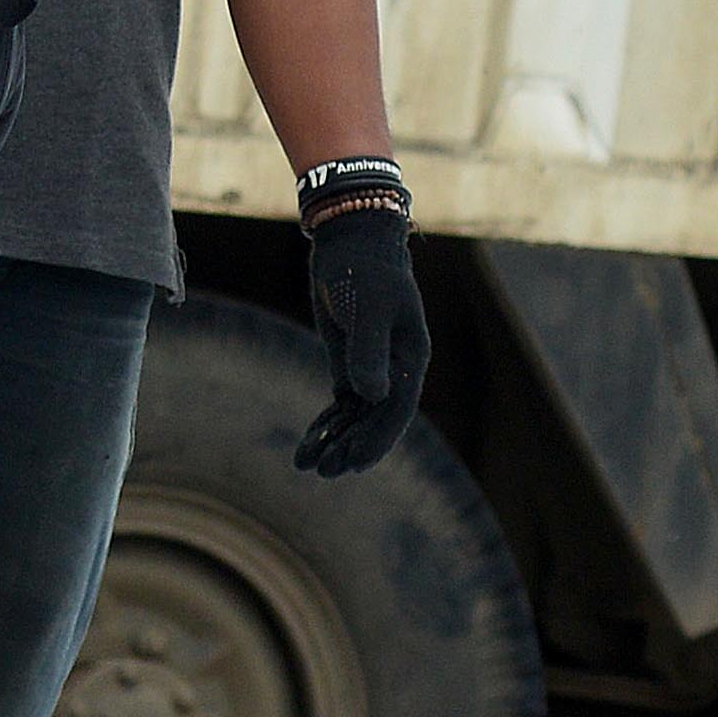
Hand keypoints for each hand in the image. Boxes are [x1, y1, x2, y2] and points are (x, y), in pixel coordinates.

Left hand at [295, 199, 426, 474]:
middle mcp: (396, 369)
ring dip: (336, 441)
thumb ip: (368, 350)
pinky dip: (327, 423)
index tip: (355, 463)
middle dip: (351, 447)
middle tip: (323, 472)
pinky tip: (308, 444)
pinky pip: (342, 403)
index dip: (377, 438)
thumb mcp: (364, 306)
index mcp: (410, 358)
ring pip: (357, 417)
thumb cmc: (362, 270)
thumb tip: (372, 396)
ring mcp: (374, 368)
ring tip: (307, 466)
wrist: (348, 244)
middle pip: (376, 420)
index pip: (397, 409)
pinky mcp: (352, 363)